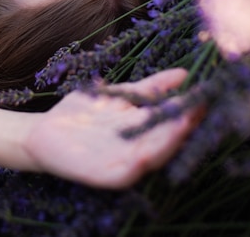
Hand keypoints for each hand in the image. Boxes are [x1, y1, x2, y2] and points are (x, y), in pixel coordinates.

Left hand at [24, 69, 197, 188]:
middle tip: (199, 108)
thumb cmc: (85, 114)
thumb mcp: (120, 96)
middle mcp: (136, 151)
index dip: (189, 109)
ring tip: (182, 126)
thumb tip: (184, 73)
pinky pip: (120, 174)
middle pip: (165, 141)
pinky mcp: (99, 176)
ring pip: (149, 157)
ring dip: (166, 143)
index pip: (171, 123)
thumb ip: (151, 88)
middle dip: (183, 126)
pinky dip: (133, 167)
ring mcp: (119, 164)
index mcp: (142, 133)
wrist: (43, 132)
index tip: (206, 92)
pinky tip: (143, 157)